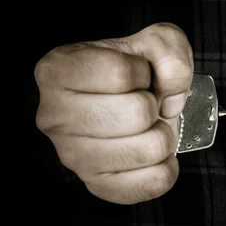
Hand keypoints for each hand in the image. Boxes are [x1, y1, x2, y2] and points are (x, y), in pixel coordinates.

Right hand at [35, 23, 193, 203]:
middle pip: (137, 113)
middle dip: (154, 105)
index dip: (141, 72)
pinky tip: (152, 152)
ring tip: (146, 126)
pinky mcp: (97, 185)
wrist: (127, 102)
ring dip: (162, 134)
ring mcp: (72, 156)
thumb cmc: (133, 70)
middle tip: (143, 104)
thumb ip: (169, 49)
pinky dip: (167, 165)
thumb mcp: (153, 41)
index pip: (120, 73)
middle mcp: (54, 116)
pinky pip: (155, 181)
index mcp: (57, 71)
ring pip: (150, 149)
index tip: (135, 75)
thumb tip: (171, 94)